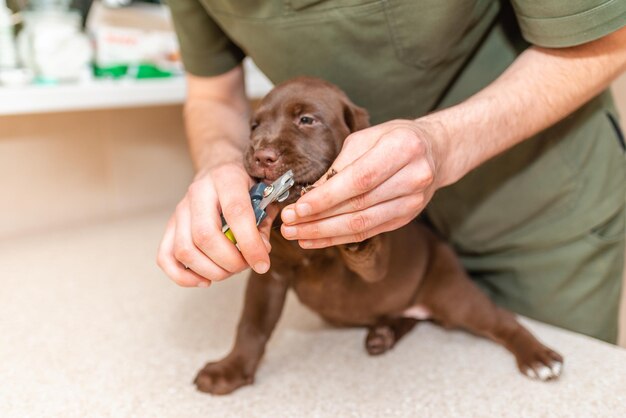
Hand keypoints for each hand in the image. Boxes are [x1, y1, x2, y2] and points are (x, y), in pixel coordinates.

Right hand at [157, 163, 276, 286]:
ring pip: (184, 250)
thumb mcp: (263, 195)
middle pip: (205, 236)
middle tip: (245, 266)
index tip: (262, 264)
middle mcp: (198, 192)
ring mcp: (180, 209)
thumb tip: (260, 252)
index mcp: (226, 178)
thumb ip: (264, 223)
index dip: (250, 244)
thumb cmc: (245, 185)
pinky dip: (184, 276)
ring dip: (210, 271)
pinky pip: (166, 257)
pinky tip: (205, 279)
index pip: (236, 213)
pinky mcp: (170, 225)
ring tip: (229, 271)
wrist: (220, 169)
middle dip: (229, 261)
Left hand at [279, 119, 445, 247]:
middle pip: (359, 206)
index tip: (298, 208)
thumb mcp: (366, 138)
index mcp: (403, 148)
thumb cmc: (394, 138)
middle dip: (318, 219)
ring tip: (296, 234)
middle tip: (288, 225)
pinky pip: (368, 232)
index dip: (326, 197)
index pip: (359, 179)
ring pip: (363, 225)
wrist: (435, 151)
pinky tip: (316, 239)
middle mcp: (413, 177)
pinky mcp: (406, 218)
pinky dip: (338, 238)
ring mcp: (413, 202)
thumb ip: (340, 165)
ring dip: (325, 233)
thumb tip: (308, 194)